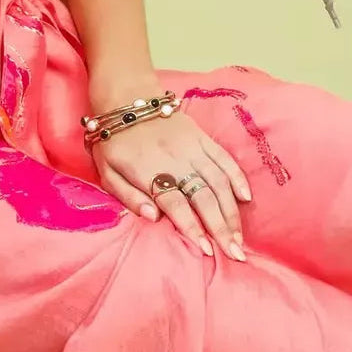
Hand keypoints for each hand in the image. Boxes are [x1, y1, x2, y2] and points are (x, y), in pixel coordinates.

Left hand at [92, 110, 252, 261]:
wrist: (125, 97)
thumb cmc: (113, 141)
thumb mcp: (105, 170)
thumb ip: (127, 196)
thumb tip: (152, 218)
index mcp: (148, 170)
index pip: (175, 204)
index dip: (191, 227)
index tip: (206, 250)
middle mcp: (174, 160)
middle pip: (203, 197)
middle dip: (220, 228)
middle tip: (234, 254)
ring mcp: (191, 148)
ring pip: (218, 182)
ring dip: (231, 211)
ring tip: (239, 237)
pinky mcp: (202, 137)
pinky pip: (224, 158)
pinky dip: (237, 178)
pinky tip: (246, 198)